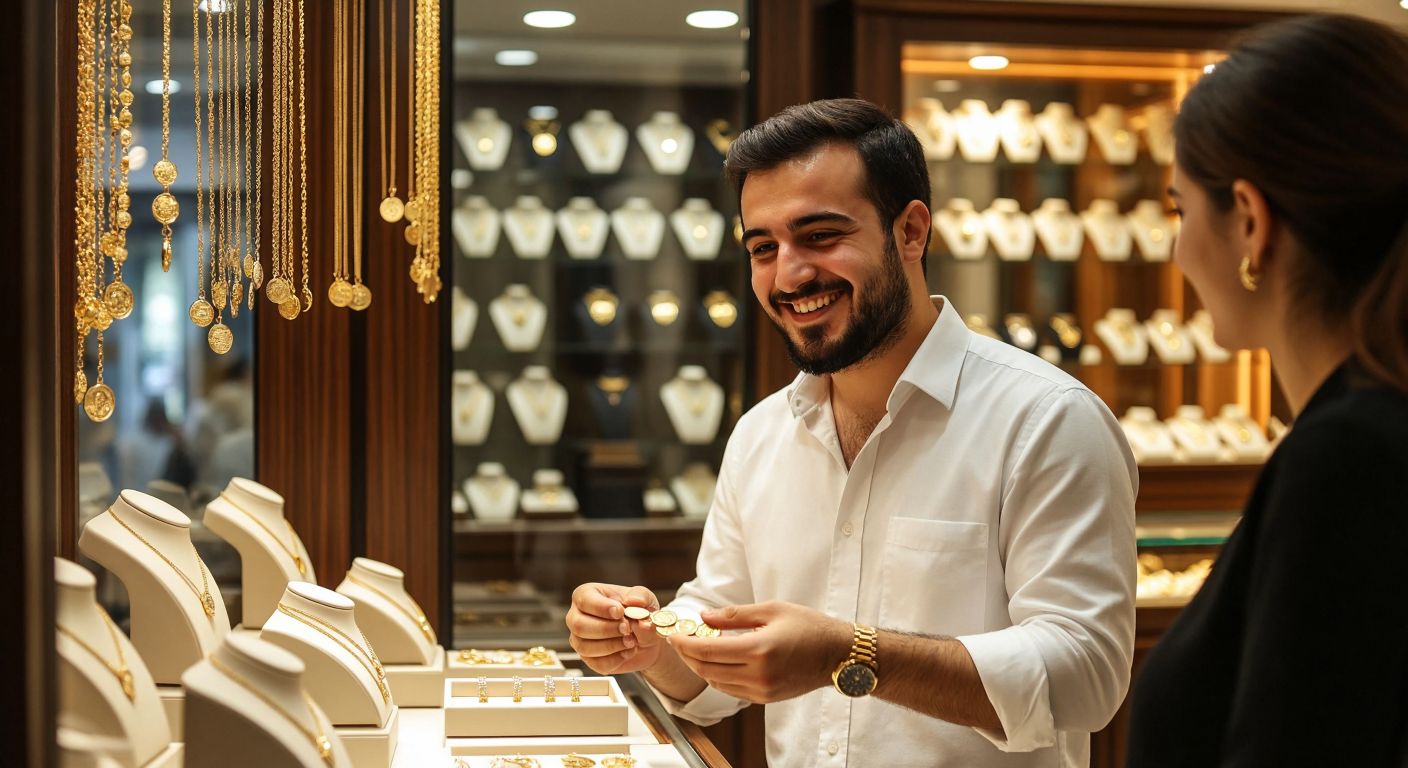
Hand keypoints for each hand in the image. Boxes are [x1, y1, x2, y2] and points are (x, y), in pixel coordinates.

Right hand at [566, 583, 666, 674]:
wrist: (648, 637)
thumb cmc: (640, 612)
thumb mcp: (645, 598)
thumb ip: (641, 596)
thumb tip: (634, 601)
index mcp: (587, 594)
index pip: (584, 599)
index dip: (601, 607)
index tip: (620, 612)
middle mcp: (578, 616)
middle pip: (579, 625)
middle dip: (606, 629)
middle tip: (627, 629)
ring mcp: (580, 639)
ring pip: (585, 647)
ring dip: (612, 645)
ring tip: (631, 641)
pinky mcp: (588, 658)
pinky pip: (596, 663)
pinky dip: (616, 660)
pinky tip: (627, 652)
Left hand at [667, 601, 852, 703]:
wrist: (838, 655)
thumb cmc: (809, 626)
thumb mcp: (772, 609)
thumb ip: (734, 615)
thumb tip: (704, 616)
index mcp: (758, 649)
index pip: (707, 650)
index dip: (684, 642)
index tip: (673, 633)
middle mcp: (758, 675)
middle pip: (706, 668)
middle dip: (687, 654)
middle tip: (680, 639)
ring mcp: (761, 690)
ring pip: (716, 682)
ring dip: (701, 666)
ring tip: (697, 647)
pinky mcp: (765, 698)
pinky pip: (731, 690)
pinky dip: (718, 675)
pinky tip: (718, 660)